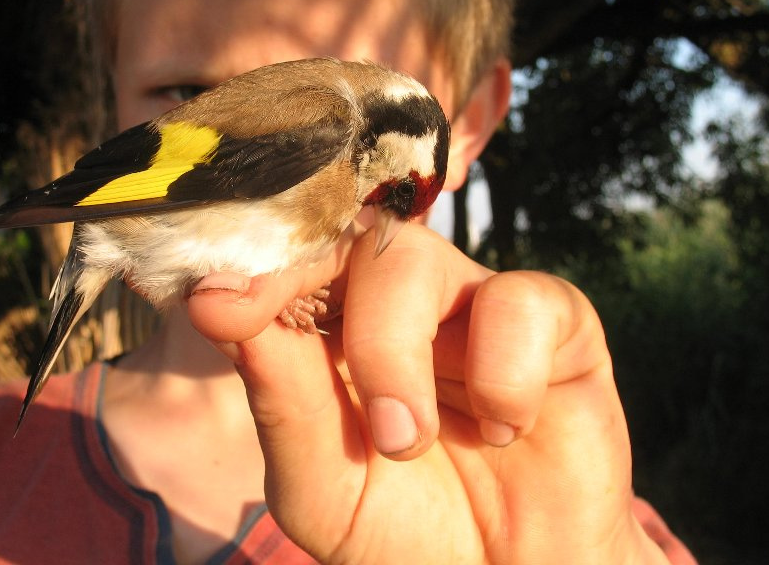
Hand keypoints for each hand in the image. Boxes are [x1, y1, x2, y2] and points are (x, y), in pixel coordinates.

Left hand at [187, 224, 673, 563]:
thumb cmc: (407, 529)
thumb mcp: (322, 487)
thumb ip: (278, 398)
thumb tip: (214, 298)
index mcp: (331, 326)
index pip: (284, 257)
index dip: (253, 264)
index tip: (216, 300)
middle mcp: (397, 299)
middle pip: (341, 239)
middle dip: (314, 299)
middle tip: (310, 388)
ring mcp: (471, 301)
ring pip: (414, 257)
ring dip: (394, 352)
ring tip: (405, 442)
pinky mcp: (554, 319)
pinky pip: (522, 300)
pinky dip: (504, 374)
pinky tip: (503, 430)